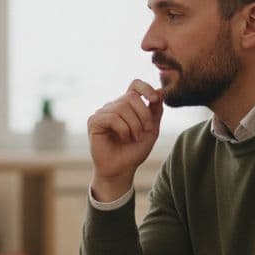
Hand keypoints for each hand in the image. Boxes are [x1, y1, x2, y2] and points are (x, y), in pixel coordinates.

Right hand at [87, 80, 163, 199]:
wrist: (122, 169)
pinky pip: (112, 117)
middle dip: (143, 114)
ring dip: (134, 125)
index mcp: (127, 105)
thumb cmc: (135, 150)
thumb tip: (160, 90)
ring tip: (134, 138)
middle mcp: (113, 106)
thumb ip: (155, 110)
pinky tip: (123, 139)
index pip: (135, 85)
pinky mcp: (94, 121)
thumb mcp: (151, 129)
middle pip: (131, 97)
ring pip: (122, 107)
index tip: (154, 100)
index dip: (146, 88)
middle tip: (145, 130)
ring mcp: (102, 113)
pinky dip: (123, 129)